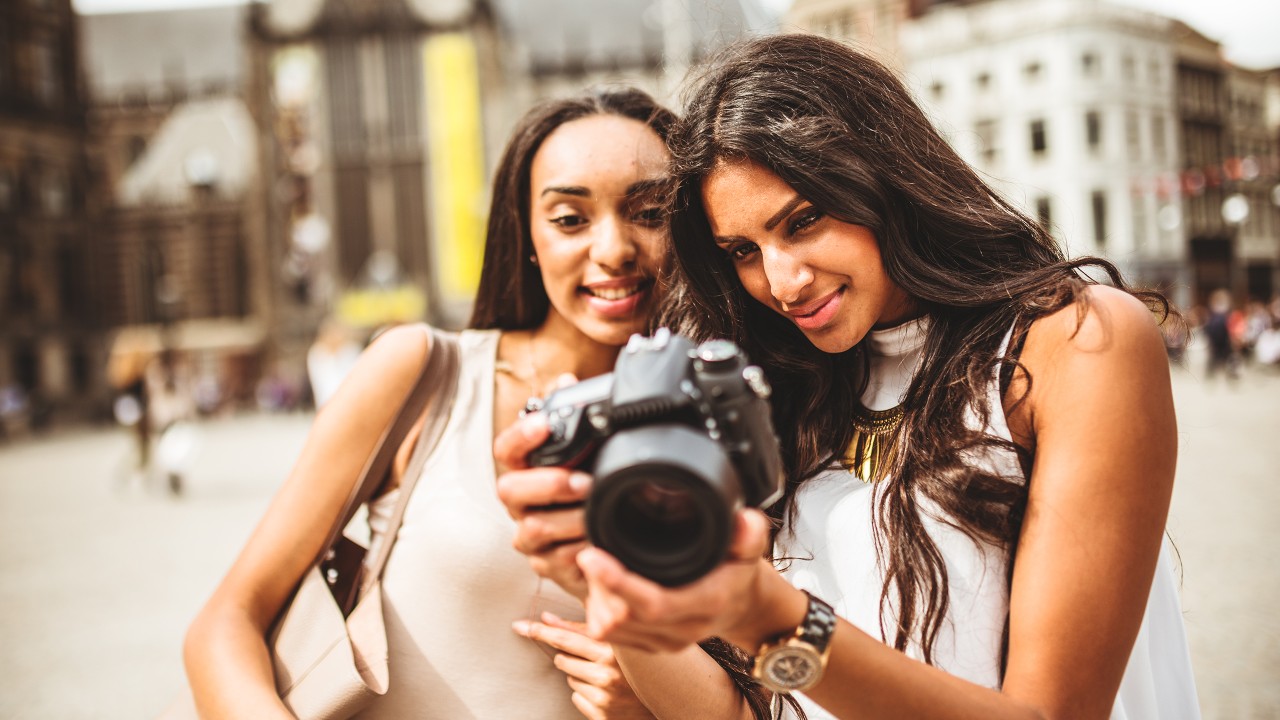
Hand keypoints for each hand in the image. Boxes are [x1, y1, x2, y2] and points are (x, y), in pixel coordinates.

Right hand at [495, 413, 593, 598]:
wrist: (604, 543)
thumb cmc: (587, 492)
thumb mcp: (585, 453)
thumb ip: (572, 416)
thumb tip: (566, 381)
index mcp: (525, 470)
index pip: (506, 449)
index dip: (521, 436)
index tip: (544, 423)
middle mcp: (519, 502)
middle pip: (509, 491)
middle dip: (548, 484)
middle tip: (585, 482)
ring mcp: (529, 536)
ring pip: (533, 529)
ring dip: (569, 520)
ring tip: (597, 513)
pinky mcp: (545, 565)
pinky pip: (555, 561)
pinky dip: (580, 550)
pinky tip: (599, 540)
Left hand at [514, 612, 655, 719]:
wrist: (658, 700)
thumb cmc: (634, 665)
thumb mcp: (612, 640)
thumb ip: (579, 628)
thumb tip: (547, 617)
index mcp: (613, 648)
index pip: (566, 637)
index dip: (541, 631)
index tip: (521, 626)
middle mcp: (609, 671)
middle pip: (563, 657)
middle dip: (564, 654)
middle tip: (577, 654)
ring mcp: (604, 695)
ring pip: (568, 676)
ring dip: (577, 673)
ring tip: (601, 673)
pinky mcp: (600, 712)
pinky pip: (575, 696)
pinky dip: (584, 692)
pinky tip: (603, 690)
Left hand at [575, 508, 784, 653]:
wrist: (741, 606)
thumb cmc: (738, 570)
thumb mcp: (749, 548)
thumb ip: (749, 534)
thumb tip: (745, 522)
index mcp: (706, 603)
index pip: (654, 604)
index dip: (617, 582)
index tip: (591, 555)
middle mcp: (685, 630)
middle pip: (622, 617)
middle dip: (597, 584)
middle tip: (591, 550)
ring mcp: (666, 643)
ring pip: (610, 628)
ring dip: (595, 597)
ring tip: (598, 566)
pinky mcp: (651, 647)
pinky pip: (610, 635)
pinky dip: (597, 609)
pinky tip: (602, 586)